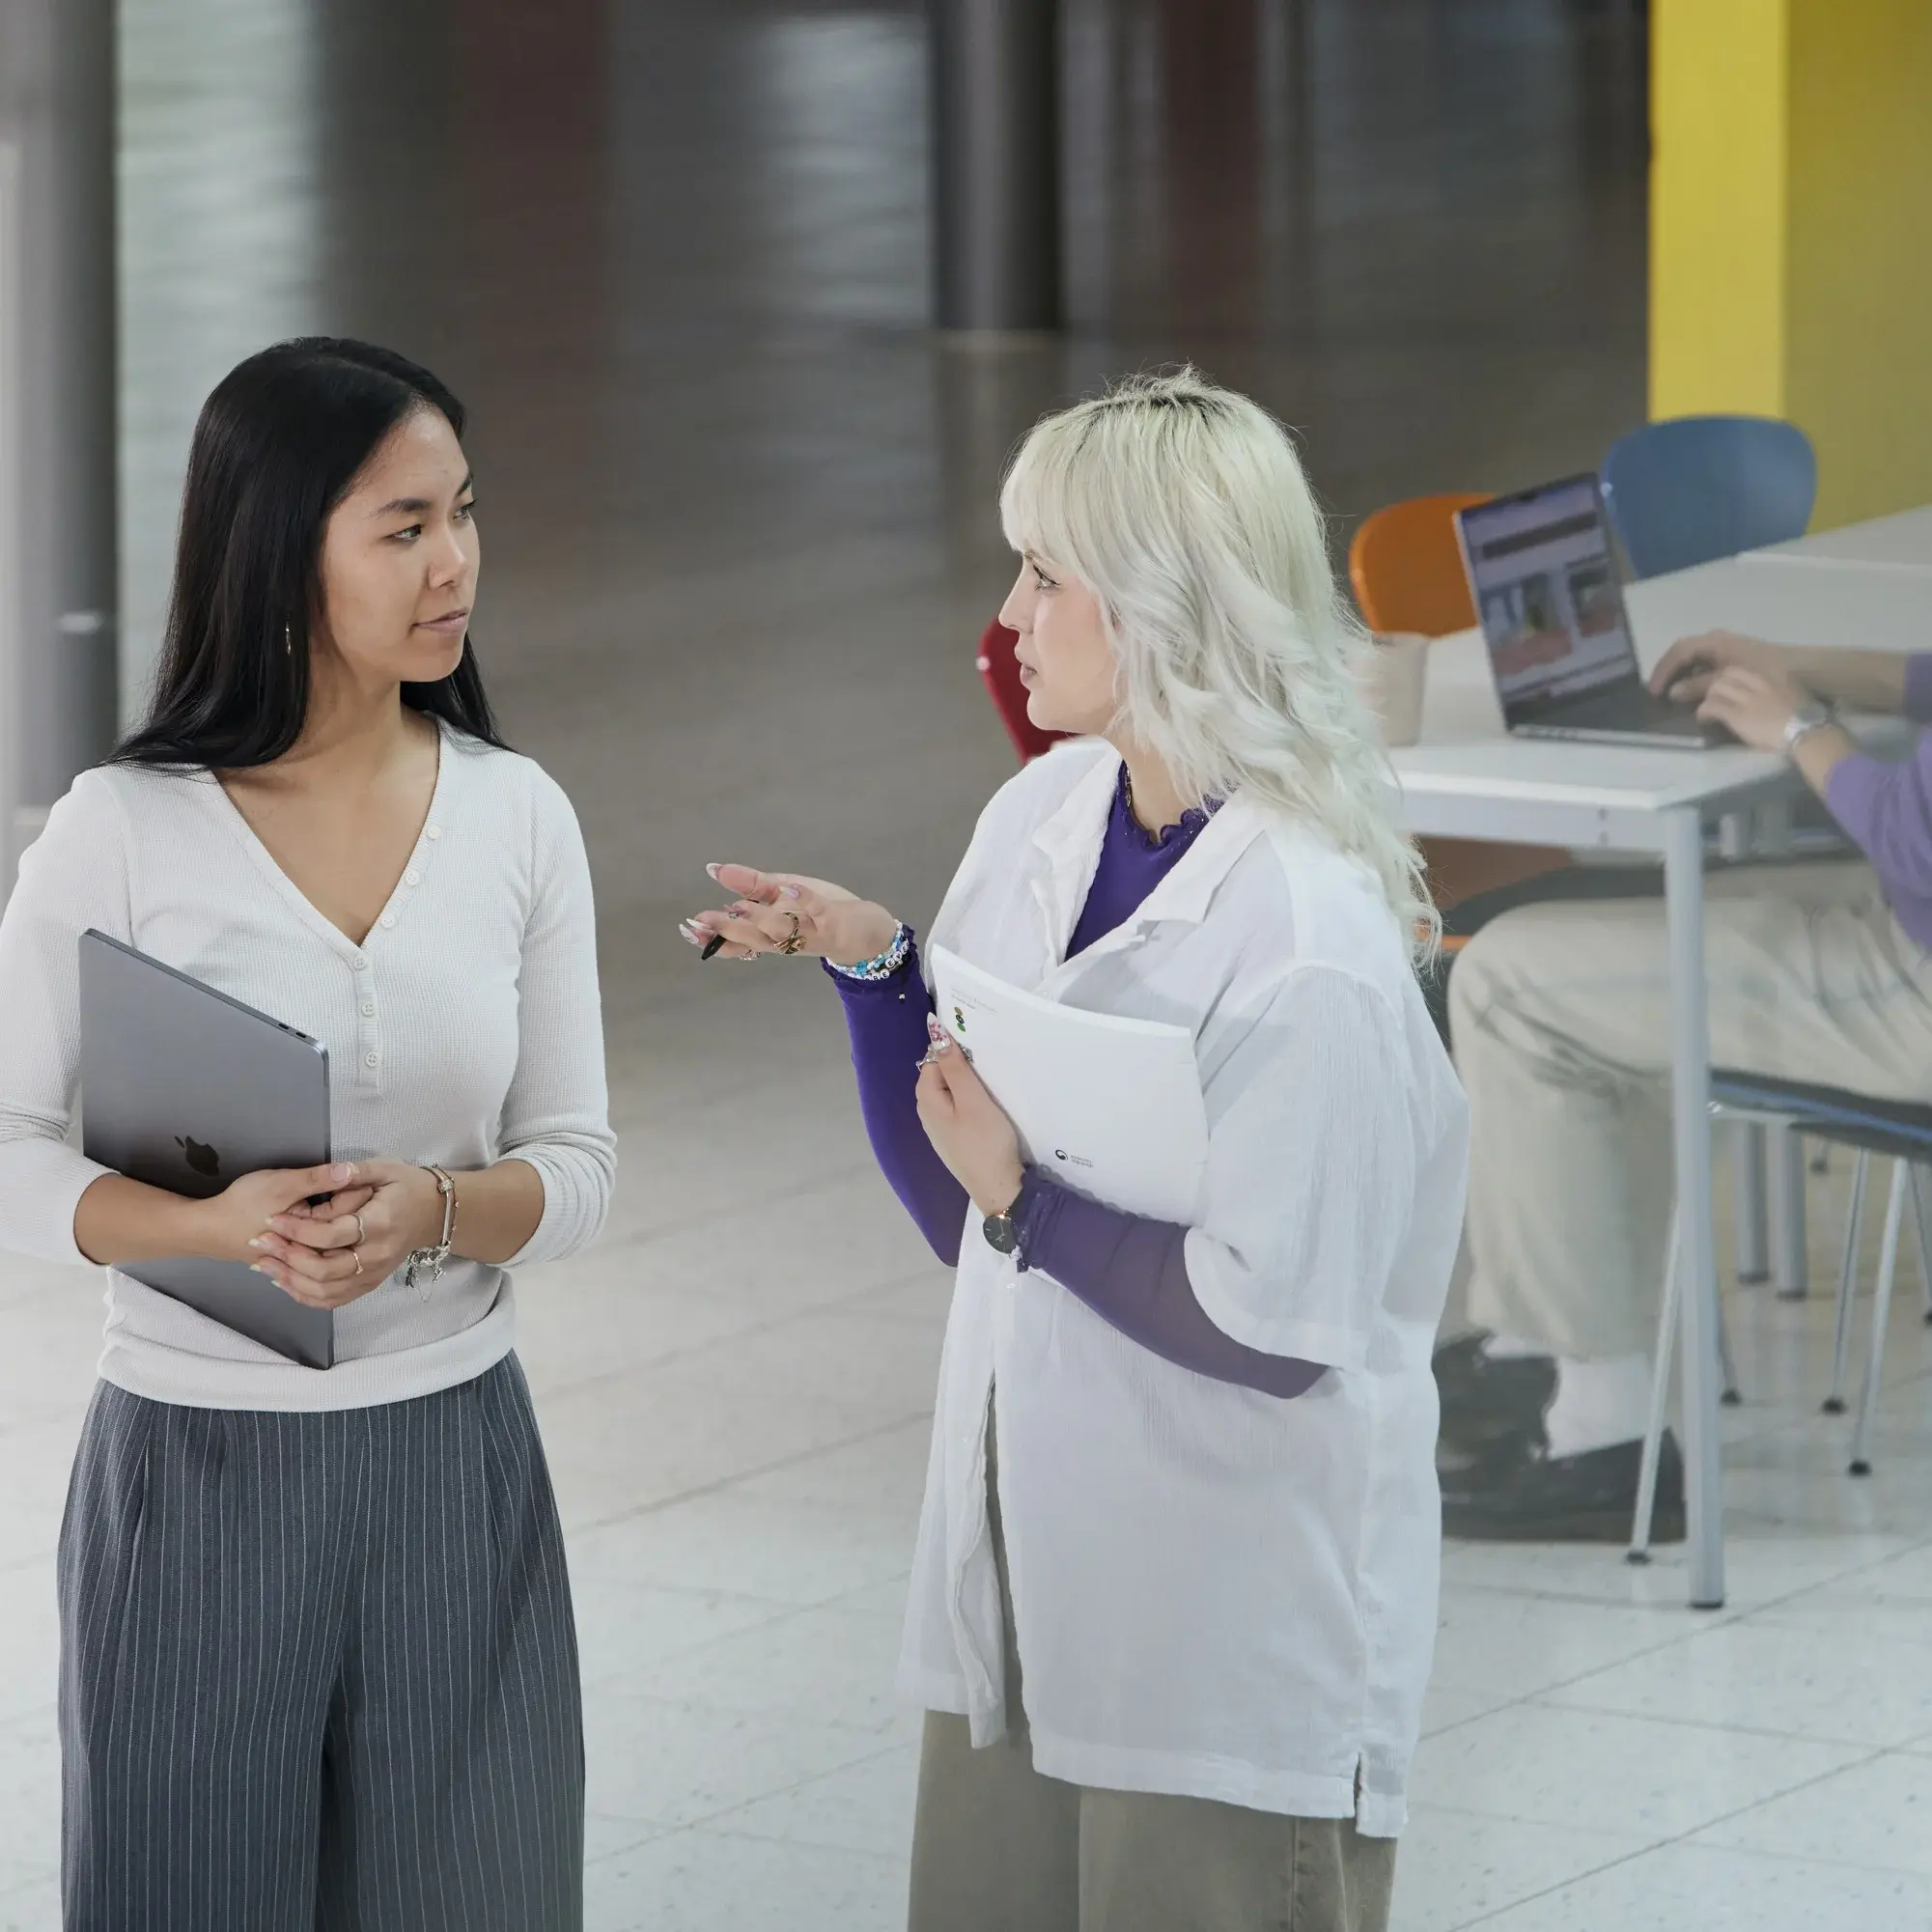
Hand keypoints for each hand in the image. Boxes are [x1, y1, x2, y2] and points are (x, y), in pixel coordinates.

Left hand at [246, 1158, 445, 1310]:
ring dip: (290, 1279)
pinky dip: (304, 1295)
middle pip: (324, 1268)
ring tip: (263, 1262)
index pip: (331, 1235)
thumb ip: (357, 1171)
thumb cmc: (407, 1186)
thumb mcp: (386, 1168)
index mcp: (380, 1225)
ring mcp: (373, 1275)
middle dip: (287, 1256)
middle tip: (261, 1241)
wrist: (432, 1213)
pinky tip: (283, 1281)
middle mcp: (377, 1256)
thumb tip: (334, 1169)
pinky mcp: (368, 1284)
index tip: (272, 1219)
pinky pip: (332, 1300)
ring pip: (324, 1290)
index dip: (298, 1229)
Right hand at [680, 863, 900, 966]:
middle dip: (726, 930)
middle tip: (699, 921)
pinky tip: (788, 888)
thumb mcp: (785, 895)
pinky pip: (819, 911)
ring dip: (758, 919)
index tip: (688, 929)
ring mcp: (812, 933)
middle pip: (754, 938)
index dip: (713, 937)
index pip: (739, 940)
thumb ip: (753, 887)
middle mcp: (790, 940)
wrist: (870, 931)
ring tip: (736, 906)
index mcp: (775, 935)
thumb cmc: (823, 912)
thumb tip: (717, 871)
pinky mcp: (836, 921)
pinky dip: (804, 900)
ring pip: (782, 930)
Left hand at [914, 1016, 1024, 1216]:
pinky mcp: (956, 1139)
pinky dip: (971, 1102)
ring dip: (968, 1085)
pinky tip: (988, 1106)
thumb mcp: (972, 1099)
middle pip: (940, 1077)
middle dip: (960, 1067)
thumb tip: (934, 1031)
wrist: (999, 1189)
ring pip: (951, 1094)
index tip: (979, 1049)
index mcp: (926, 1100)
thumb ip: (954, 1066)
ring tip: (992, 1083)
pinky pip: (958, 1110)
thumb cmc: (985, 1141)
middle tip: (989, 1065)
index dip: (952, 1051)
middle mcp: (927, 1114)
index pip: (932, 1060)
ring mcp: (941, 1129)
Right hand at [1650, 629, 1795, 704]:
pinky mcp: (1737, 657)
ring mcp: (1728, 647)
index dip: (1663, 671)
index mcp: (1714, 641)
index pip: (1678, 651)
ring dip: (1682, 674)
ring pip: (1696, 658)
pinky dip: (1697, 676)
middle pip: (1684, 652)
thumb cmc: (1762, 673)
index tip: (1654, 692)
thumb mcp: (1726, 681)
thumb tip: (1673, 693)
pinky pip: (1708, 663)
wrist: (1801, 670)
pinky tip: (1697, 690)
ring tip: (1673, 693)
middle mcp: (1719, 640)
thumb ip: (1698, 687)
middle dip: (1669, 671)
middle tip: (1658, 692)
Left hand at [1695, 664, 1813, 753]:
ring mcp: (1747, 697)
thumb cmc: (1804, 719)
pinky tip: (1703, 718)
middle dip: (1717, 683)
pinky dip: (1704, 711)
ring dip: (1709, 697)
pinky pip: (1713, 706)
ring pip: (1717, 687)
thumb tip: (1768, 695)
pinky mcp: (1737, 714)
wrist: (1805, 731)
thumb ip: (1778, 690)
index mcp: (1774, 676)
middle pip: (1728, 673)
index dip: (1731, 676)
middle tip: (1713, 695)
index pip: (1745, 669)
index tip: (1727, 684)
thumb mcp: (1792, 694)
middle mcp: (1759, 682)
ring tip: (1707, 707)